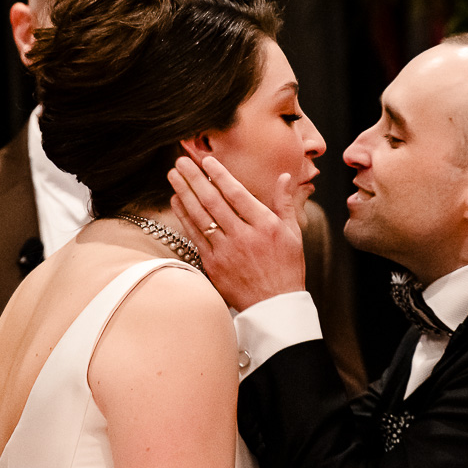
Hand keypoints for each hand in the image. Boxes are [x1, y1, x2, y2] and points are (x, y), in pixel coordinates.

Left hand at [168, 155, 305, 310]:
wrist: (275, 306)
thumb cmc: (287, 269)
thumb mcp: (293, 233)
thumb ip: (285, 202)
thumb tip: (284, 177)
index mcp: (265, 225)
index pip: (237, 193)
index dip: (219, 175)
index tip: (207, 161)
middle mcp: (244, 236)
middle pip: (213, 201)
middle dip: (195, 178)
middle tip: (181, 161)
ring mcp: (226, 250)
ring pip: (200, 216)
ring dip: (184, 193)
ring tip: (174, 175)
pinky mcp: (213, 264)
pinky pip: (194, 235)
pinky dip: (184, 217)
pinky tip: (176, 202)